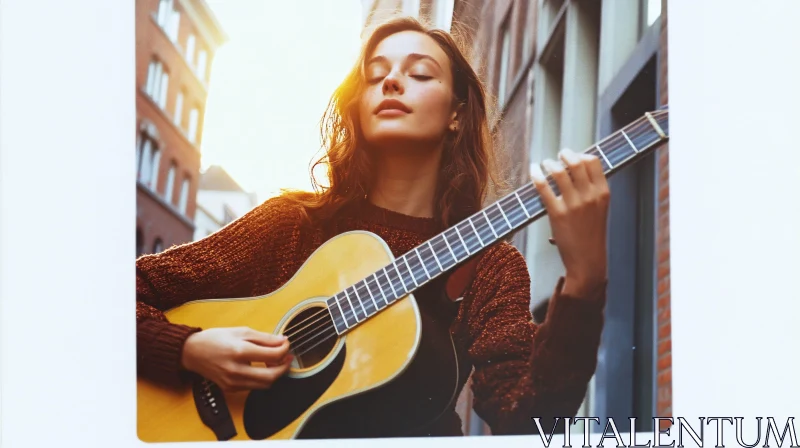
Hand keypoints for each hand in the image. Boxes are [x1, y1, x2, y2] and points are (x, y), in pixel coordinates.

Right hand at [181, 327, 292, 392]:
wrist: (192, 352)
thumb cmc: (216, 339)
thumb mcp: (241, 331)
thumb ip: (264, 338)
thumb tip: (283, 341)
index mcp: (239, 352)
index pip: (272, 356)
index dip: (284, 350)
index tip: (286, 344)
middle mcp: (236, 370)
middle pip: (271, 376)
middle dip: (284, 367)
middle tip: (287, 357)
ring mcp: (232, 382)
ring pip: (264, 385)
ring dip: (275, 374)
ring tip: (275, 362)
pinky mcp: (230, 389)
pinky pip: (253, 387)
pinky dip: (262, 378)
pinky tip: (262, 367)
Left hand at [530, 148, 609, 297]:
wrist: (587, 261)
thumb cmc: (591, 235)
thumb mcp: (599, 210)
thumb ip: (591, 191)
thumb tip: (575, 170)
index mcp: (603, 193)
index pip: (593, 161)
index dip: (580, 154)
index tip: (571, 157)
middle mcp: (590, 196)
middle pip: (576, 162)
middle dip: (564, 154)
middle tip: (557, 157)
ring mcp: (574, 205)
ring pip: (559, 171)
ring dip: (549, 163)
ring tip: (544, 164)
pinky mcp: (557, 214)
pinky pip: (544, 187)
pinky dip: (536, 175)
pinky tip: (533, 171)